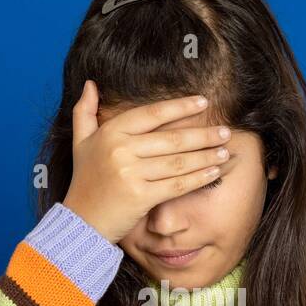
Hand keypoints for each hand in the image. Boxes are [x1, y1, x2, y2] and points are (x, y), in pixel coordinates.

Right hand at [61, 80, 233, 242]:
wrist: (81, 222)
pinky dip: (198, 178)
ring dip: (206, 156)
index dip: (180, 107)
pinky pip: (177, 184)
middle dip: (203, 135)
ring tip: (225, 150)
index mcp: (110, 132)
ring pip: (178, 161)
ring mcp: (130, 174)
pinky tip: (214, 172)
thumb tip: (90, 83)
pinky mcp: (141, 197)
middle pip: (171, 139)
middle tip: (225, 131)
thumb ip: (84, 111)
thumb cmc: (85, 181)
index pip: (152, 114)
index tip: (203, 102)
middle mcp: (120, 150)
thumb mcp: (80, 143)